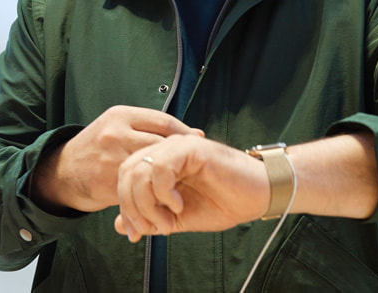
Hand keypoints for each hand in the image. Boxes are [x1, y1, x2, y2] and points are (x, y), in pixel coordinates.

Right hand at [31, 105, 203, 213]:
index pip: (163, 121)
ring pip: (152, 166)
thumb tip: (192, 132)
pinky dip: (155, 192)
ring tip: (184, 180)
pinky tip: (164, 195)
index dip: (185, 132)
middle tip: (194, 163)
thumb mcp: (116, 126)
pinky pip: (140, 187)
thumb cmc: (96, 148)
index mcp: (120, 116)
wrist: (62, 172)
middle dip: (180, 154)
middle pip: (161, 143)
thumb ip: (147, 128)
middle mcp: (116, 133)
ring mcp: (111, 158)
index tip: (198, 140)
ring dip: (170, 176)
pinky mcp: (109, 182)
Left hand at [113, 134, 269, 241]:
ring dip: (147, 203)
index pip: (125, 178)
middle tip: (150, 228)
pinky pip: (161, 167)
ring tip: (167, 220)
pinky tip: (177, 204)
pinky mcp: (191, 147)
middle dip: (132, 206)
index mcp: (159, 162)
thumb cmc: (222, 203)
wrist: (257, 196)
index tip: (138, 233)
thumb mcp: (177, 218)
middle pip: (126, 172)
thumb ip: (149, 218)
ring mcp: (177, 145)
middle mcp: (164, 149)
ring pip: (140, 170)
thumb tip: (120, 226)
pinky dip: (163, 192)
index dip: (125, 207)